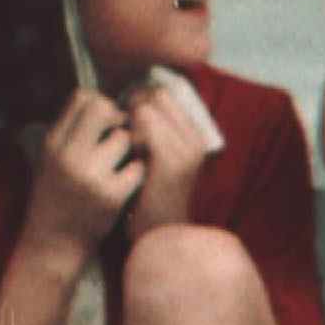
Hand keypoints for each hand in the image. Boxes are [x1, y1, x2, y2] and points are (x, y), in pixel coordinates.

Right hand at [19, 89, 146, 263]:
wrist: (51, 245)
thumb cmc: (56, 200)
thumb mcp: (52, 160)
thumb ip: (72, 133)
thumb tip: (103, 104)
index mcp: (54, 143)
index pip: (82, 98)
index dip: (101, 104)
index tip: (106, 122)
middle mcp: (68, 155)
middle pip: (103, 109)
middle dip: (118, 119)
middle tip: (119, 137)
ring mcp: (90, 176)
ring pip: (124, 138)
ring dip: (129, 150)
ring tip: (119, 166)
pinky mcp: (111, 196)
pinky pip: (137, 168)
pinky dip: (137, 174)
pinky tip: (127, 185)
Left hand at [121, 83, 207, 238]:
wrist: (159, 233)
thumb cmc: (149, 193)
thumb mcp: (154, 155)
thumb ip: (151, 127)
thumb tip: (131, 97)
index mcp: (195, 133)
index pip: (164, 92)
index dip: (140, 100)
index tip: (128, 122)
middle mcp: (197, 137)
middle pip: (156, 94)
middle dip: (135, 107)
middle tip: (128, 134)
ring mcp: (188, 148)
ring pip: (148, 107)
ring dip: (131, 122)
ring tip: (131, 149)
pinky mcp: (174, 161)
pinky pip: (145, 125)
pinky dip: (131, 135)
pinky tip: (131, 155)